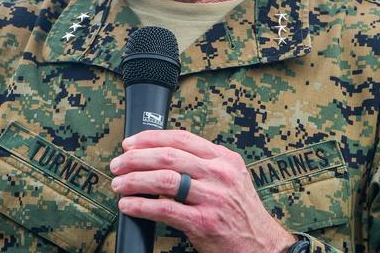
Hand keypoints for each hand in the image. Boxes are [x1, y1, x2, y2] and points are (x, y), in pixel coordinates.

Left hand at [110, 130, 296, 252]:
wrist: (261, 245)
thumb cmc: (241, 212)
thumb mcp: (230, 178)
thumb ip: (202, 164)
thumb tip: (160, 154)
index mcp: (224, 159)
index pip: (181, 138)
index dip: (150, 138)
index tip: (130, 143)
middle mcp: (219, 175)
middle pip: (168, 156)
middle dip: (135, 158)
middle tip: (118, 164)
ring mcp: (212, 198)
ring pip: (163, 180)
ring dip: (134, 180)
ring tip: (118, 184)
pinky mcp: (203, 223)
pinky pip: (164, 209)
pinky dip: (140, 206)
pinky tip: (128, 205)